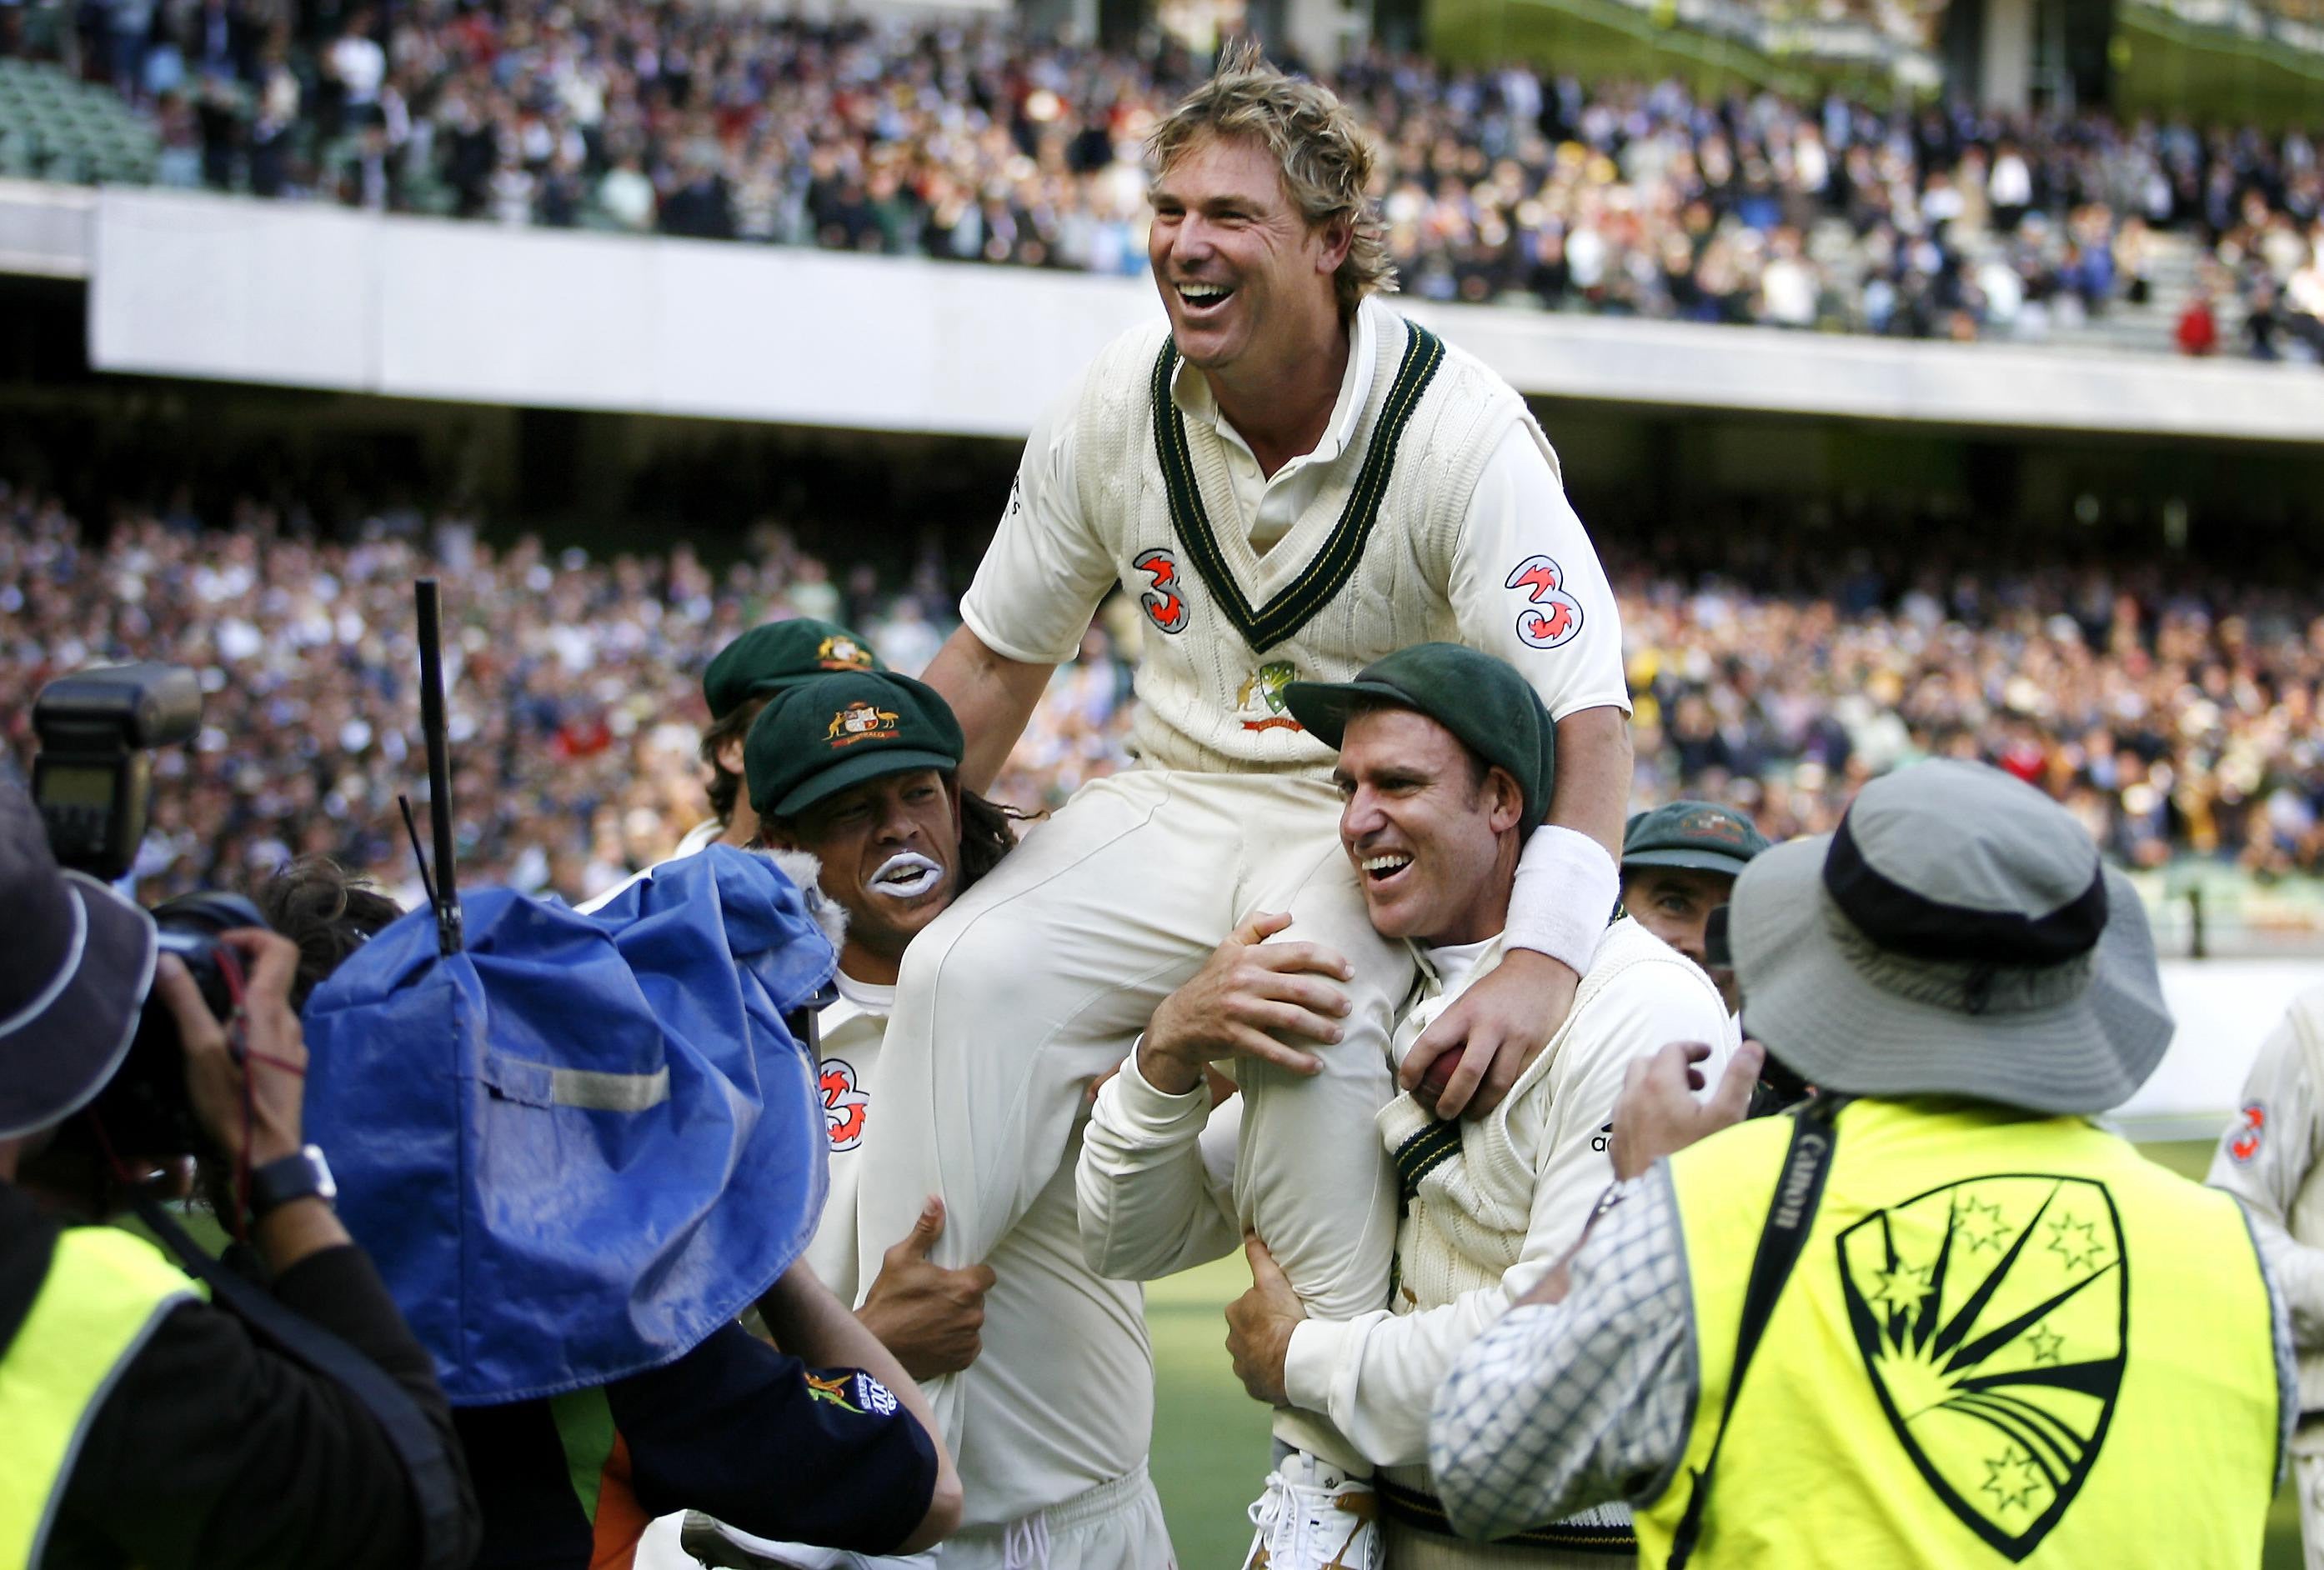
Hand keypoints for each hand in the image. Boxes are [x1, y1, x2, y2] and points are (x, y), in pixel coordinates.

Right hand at [161, 929, 308, 1168]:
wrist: (268, 1154)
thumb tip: (168, 959)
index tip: (218, 946)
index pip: (280, 949)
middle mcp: (289, 1021)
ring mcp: (293, 1045)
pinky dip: (249, 1025)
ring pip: (270, 1007)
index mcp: (270, 1009)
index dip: (252, 937)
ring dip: (241, 1000)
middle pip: (272, 977)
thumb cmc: (233, 1103)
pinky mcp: (290, 1066)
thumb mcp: (200, 1051)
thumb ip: (186, 1004)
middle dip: (237, 970)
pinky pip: (271, 1032)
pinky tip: (223, 1048)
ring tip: (204, 1017)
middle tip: (199, 981)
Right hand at [856, 1197, 997, 1380]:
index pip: (987, 1275)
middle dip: (962, 1296)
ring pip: (972, 1322)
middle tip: (936, 1298)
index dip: (972, 1274)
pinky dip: (956, 1341)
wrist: (875, 1344)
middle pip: (978, 1299)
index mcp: (965, 1287)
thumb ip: (925, 1231)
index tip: (954, 1277)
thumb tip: (936, 1201)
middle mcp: (973, 1315)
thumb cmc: (888, 1300)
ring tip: (932, 1318)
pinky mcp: (961, 1360)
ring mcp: (968, 1340)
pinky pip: (968, 1346)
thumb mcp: (901, 1258)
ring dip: (959, 1319)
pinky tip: (936, 1336)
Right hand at [1140, 912, 1352, 1094]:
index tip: (1349, 972)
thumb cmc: (1212, 982)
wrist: (1178, 1021)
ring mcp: (1241, 1010)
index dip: (1329, 960)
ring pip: (1291, 1019)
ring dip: (1321, 1029)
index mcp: (1250, 957)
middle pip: (1301, 988)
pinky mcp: (1236, 1038)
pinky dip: (1298, 1061)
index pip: (1298, 953)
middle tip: (1348, 1008)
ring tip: (1338, 1035)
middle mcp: (1246, 981)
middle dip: (1331, 999)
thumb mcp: (1228, 947)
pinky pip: (1273, 1051)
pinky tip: (1317, 1066)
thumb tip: (1288, 915)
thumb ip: (1256, 926)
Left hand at [1223, 1236, 1303, 1406]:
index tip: (1282, 1312)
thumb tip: (1248, 1233)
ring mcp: (1242, 1366)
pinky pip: (1260, 1377)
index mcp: (1235, 1314)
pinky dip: (1270, 1373)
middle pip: (1250, 1331)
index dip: (1266, 1307)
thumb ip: (1259, 1257)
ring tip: (1289, 1351)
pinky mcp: (1252, 1386)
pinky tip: (1284, 1370)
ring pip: (1254, 1355)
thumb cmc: (1283, 1319)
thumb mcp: (1272, 1281)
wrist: (1294, 1363)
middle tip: (1288, 1330)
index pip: (1249, 1306)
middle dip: (1264, 1331)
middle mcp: (1233, 1341)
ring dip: (1267, 1353)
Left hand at [1401, 948, 1576, 1119]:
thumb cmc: (1496, 990)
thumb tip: (1428, 1062)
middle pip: (1467, 1074)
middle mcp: (1489, 1025)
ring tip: (1468, 1115)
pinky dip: (1502, 1096)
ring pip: (1496, 1085)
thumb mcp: (1467, 1000)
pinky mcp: (1537, 1048)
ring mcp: (1516, 1038)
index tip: (1407, 1084)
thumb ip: (1452, 1028)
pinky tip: (1492, 1102)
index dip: (1414, 1067)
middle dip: (1450, 1100)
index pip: (1431, 1043)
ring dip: (1479, 1106)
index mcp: (1464, 1011)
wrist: (1542, 969)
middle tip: (1441, 1113)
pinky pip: (1517, 1080)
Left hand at [1608, 1039, 1763, 1179]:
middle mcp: (1631, 1099)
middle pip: (1645, 1064)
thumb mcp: (1727, 1117)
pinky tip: (1663, 1132)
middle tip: (1697, 1083)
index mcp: (1657, 1085)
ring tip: (1683, 1107)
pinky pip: (1626, 1116)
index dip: (1692, 1048)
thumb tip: (1753, 1047)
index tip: (1708, 1054)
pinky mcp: (1616, 1146)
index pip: (1671, 1050)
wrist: (1666, 1210)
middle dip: (1671, 1065)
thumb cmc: (1698, 1161)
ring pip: (1631, 1090)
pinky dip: (1643, 1111)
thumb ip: (1739, 1079)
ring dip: (1655, 1088)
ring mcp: (1620, 1124)